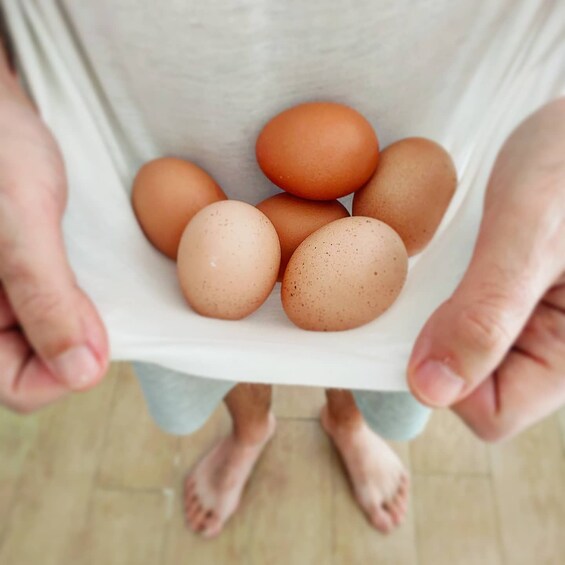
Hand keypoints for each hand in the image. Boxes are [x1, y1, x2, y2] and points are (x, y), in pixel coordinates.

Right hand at [0, 80, 108, 412]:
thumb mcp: (22, 224)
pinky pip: (54, 310)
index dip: (64, 372)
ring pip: (49, 341)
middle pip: (35, 367)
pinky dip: (79, 300)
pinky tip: (86, 273)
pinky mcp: (20, 281)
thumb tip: (82, 375)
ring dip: (80, 319)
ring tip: (88, 276)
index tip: (97, 333)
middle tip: (95, 294)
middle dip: (74, 341)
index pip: (17, 387)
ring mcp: (1, 300)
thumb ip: (46, 298)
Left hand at [407, 98, 564, 440]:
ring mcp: (527, 318)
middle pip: (470, 383)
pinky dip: (438, 291)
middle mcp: (549, 344)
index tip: (423, 324)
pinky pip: (460, 311)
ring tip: (430, 264)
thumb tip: (431, 390)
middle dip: (434, 343)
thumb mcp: (531, 232)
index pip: (492, 413)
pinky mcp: (507, 291)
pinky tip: (436, 257)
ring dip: (432, 314)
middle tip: (417, 287)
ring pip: (459, 346)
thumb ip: (487, 312)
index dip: (448, 381)